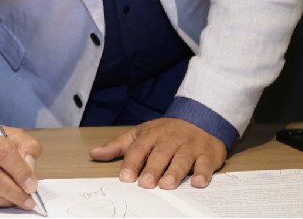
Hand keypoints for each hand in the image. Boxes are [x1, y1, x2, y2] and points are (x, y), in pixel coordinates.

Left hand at [90, 118, 224, 189]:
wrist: (201, 118)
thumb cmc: (166, 132)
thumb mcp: (140, 134)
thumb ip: (118, 146)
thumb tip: (94, 154)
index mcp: (152, 134)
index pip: (139, 148)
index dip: (132, 162)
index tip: (125, 177)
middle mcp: (171, 138)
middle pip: (160, 154)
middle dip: (153, 169)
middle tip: (145, 184)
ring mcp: (191, 145)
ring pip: (182, 158)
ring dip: (175, 172)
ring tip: (167, 185)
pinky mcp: (208, 153)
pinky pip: (206, 163)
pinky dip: (203, 173)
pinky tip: (197, 182)